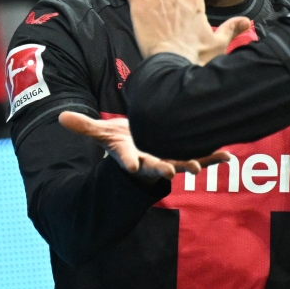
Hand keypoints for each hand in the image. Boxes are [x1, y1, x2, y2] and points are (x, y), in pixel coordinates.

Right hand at [59, 111, 229, 182]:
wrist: (143, 151)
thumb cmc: (124, 140)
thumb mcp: (103, 133)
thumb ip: (85, 127)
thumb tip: (60, 118)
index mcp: (132, 154)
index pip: (127, 159)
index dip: (128, 161)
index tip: (131, 164)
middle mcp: (152, 159)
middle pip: (157, 164)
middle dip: (164, 167)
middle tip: (171, 170)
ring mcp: (171, 158)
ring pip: (183, 163)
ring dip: (193, 164)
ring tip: (201, 167)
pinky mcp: (187, 155)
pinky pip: (203, 157)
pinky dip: (215, 157)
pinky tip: (228, 156)